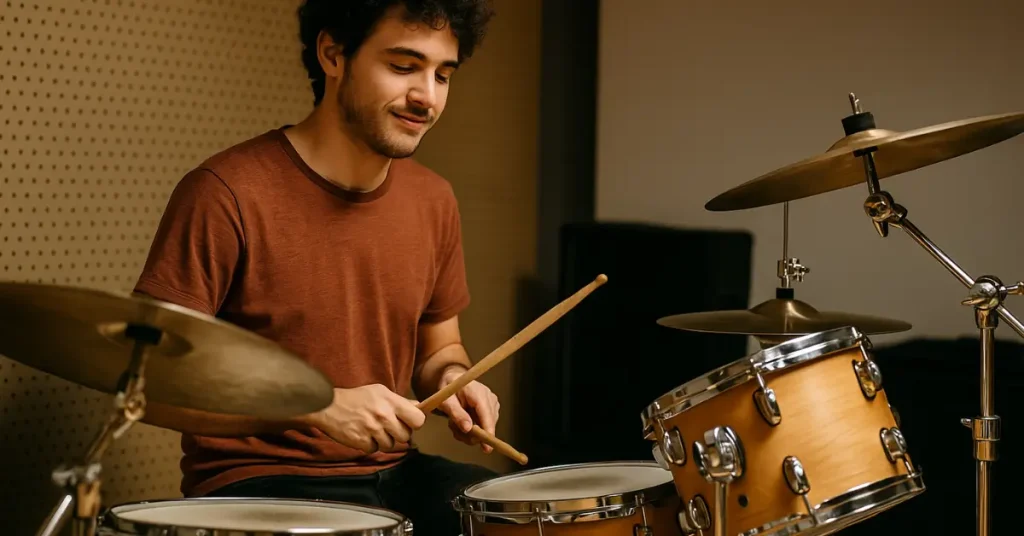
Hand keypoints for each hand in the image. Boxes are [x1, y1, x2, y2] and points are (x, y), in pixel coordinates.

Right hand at [300, 384, 425, 453]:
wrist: (327, 405)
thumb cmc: (356, 398)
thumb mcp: (379, 392)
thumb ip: (399, 401)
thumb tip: (418, 406)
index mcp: (391, 401)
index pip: (418, 419)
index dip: (415, 423)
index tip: (408, 423)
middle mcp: (384, 415)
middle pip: (405, 436)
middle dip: (398, 434)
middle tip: (387, 427)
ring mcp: (372, 429)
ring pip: (390, 445)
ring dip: (383, 441)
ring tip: (373, 430)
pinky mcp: (361, 441)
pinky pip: (374, 449)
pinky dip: (369, 445)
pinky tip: (363, 434)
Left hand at [436, 368, 499, 452]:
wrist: (454, 380)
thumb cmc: (448, 388)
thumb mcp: (446, 401)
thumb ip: (456, 414)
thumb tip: (468, 429)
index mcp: (478, 392)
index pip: (486, 413)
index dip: (487, 430)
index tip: (487, 447)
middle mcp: (489, 397)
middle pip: (487, 423)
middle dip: (470, 433)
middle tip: (453, 427)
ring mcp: (493, 403)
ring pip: (486, 427)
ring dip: (469, 432)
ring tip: (455, 422)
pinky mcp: (492, 409)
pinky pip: (485, 426)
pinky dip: (472, 429)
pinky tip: (463, 422)